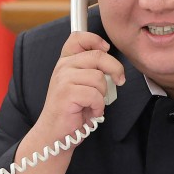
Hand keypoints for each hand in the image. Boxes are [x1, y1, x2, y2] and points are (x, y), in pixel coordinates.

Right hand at [13, 32, 125, 173]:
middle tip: (119, 80)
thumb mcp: (81, 86)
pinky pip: (95, 94)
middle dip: (115, 69)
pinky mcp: (66, 93)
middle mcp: (63, 67)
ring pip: (99, 78)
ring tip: (93, 104)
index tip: (106, 48)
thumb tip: (113, 66)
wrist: (55, 136)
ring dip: (102, 95)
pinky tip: (90, 112)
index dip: (95, 39)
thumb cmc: (71, 113)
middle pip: (98, 56)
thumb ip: (91, 71)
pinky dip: (98, 106)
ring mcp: (63, 79)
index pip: (78, 38)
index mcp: (65, 62)